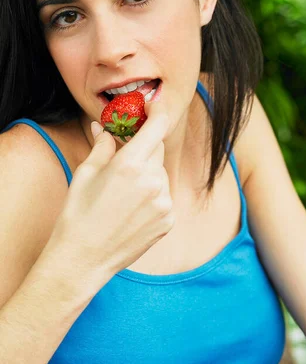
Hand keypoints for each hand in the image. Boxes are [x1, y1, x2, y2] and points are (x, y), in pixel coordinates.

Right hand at [49, 99, 174, 278]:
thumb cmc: (79, 213)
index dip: (157, 112)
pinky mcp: (169, 221)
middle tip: (125, 159)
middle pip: (157, 151)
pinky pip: (165, 198)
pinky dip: (153, 197)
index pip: (157, 127)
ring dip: (148, 176)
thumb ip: (102, 146)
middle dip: (144, 149)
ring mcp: (164, 203)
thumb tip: (104, 128)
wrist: (84, 257)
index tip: (153, 106)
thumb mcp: (86, 173)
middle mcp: (152, 182)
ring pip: (161, 176)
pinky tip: (132, 210)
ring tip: (124, 195)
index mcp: (130, 165)